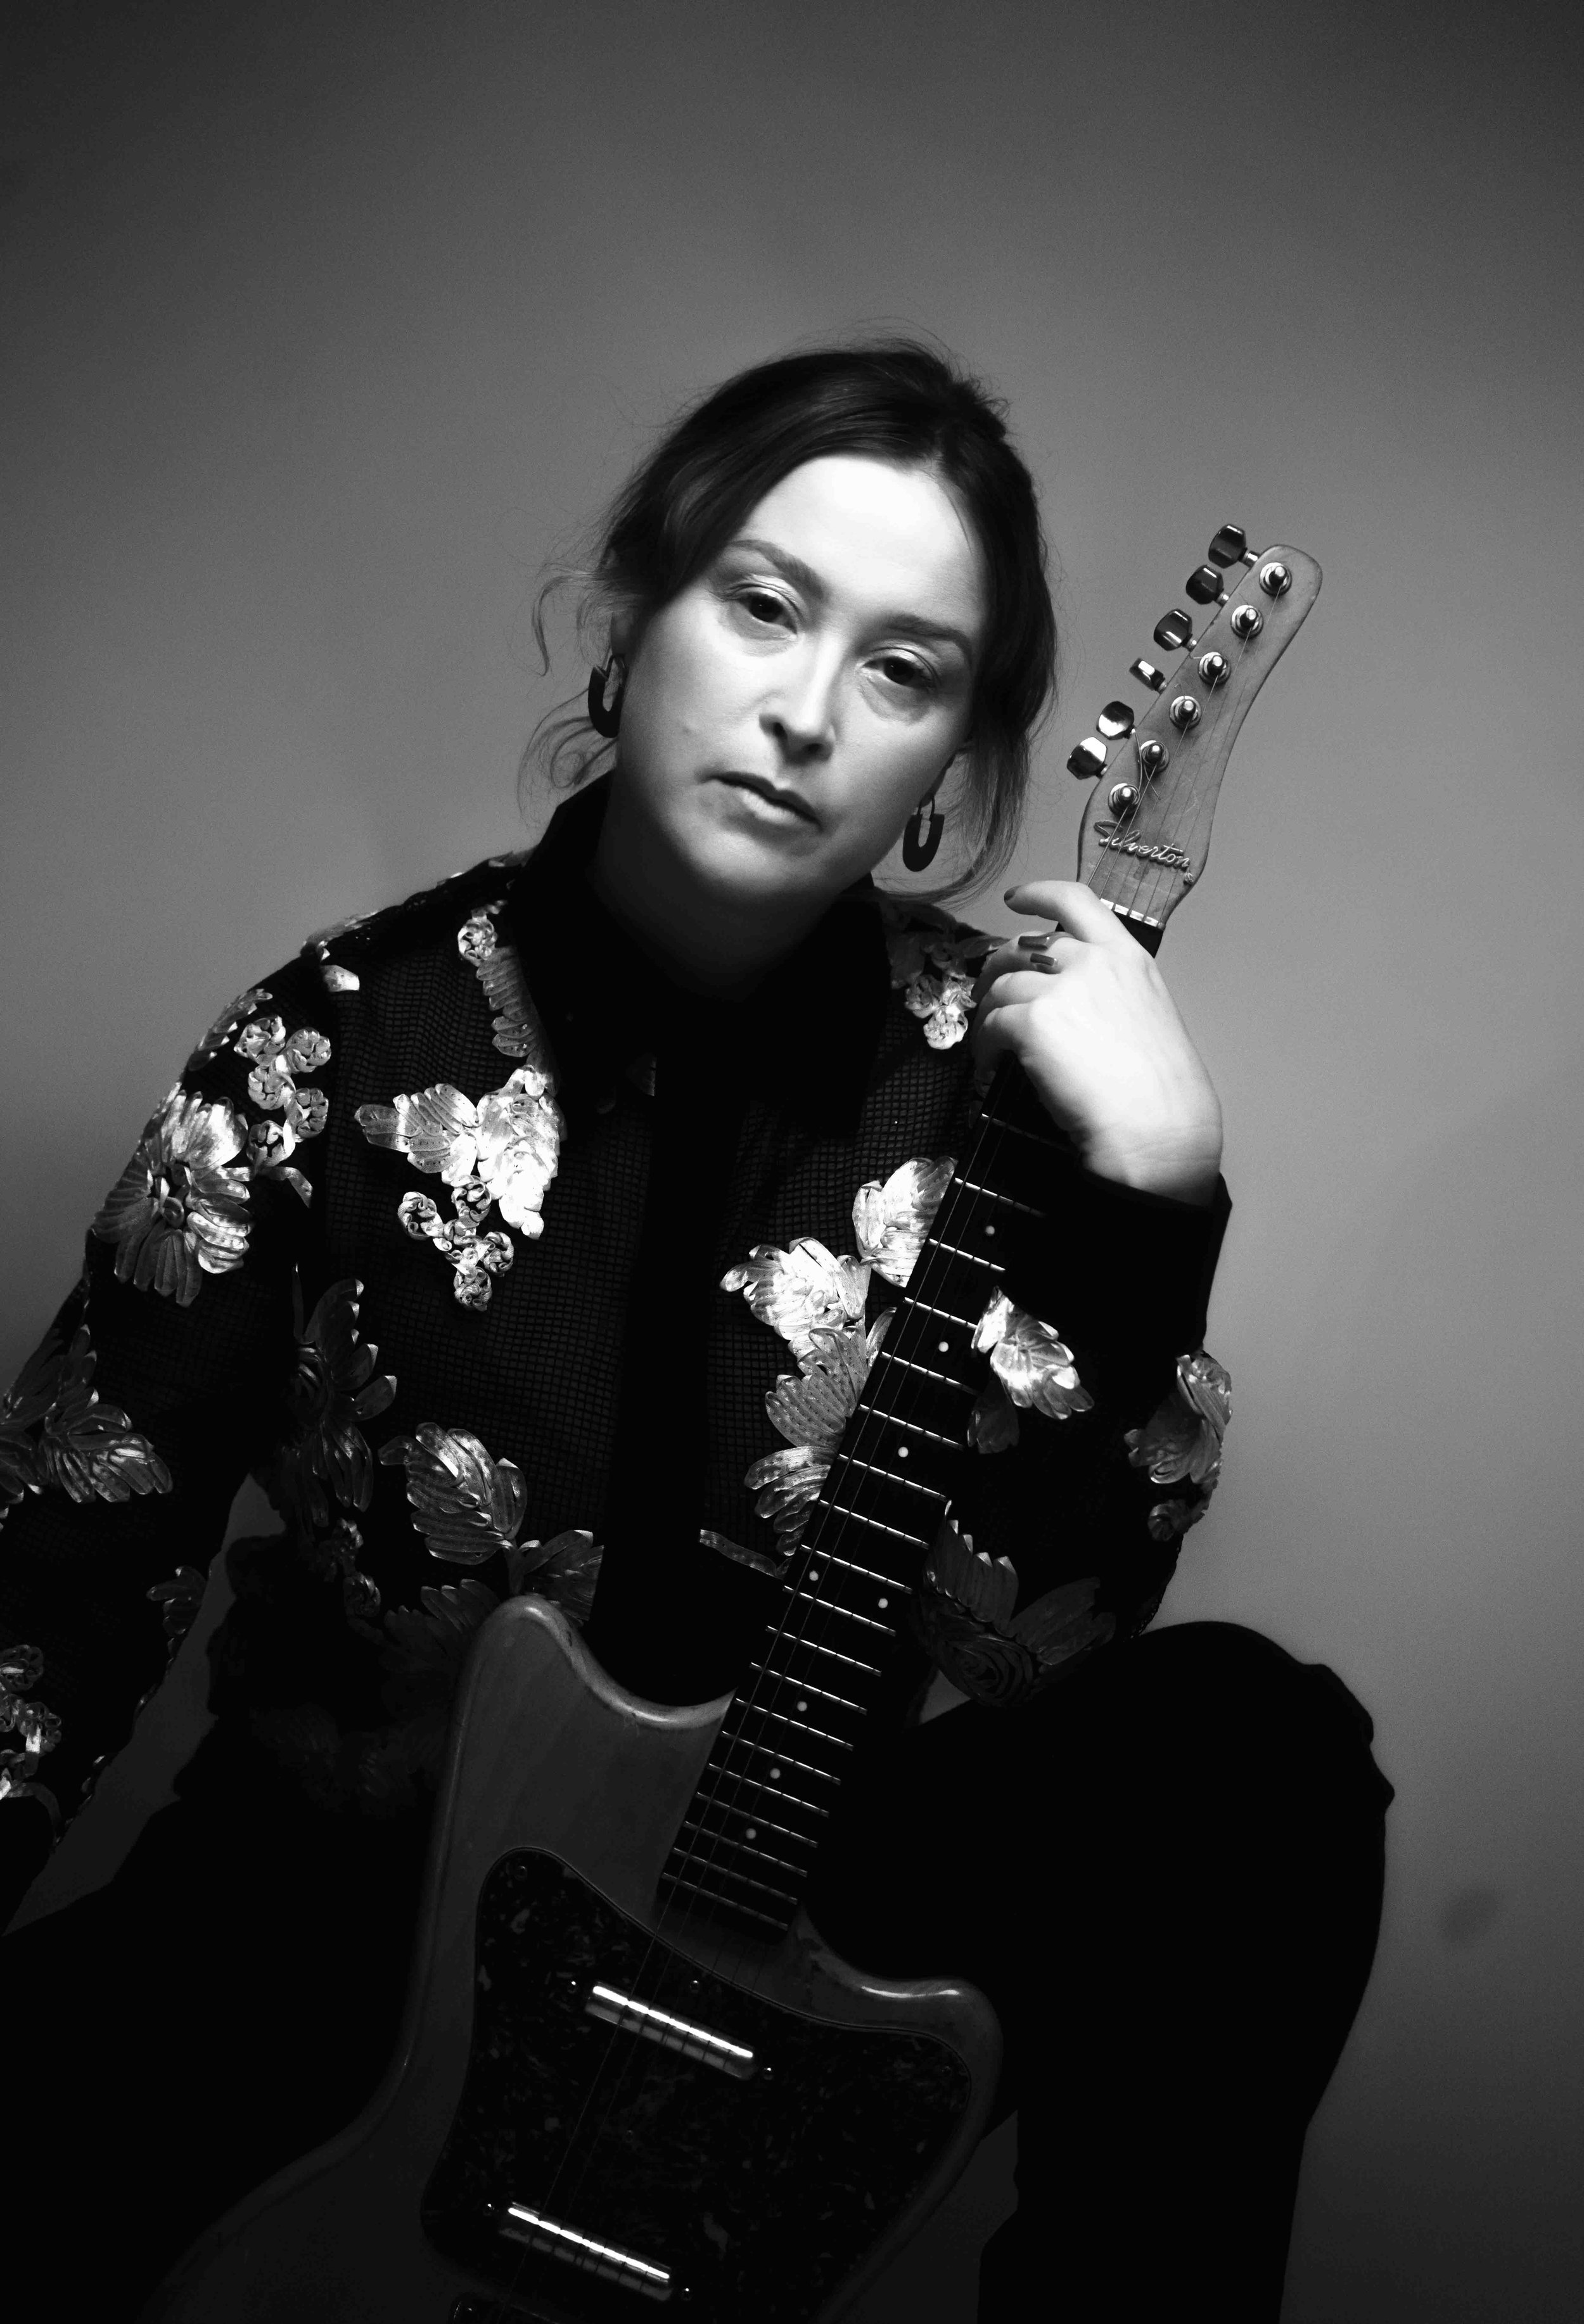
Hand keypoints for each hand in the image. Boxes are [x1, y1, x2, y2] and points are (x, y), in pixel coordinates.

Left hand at [972, 879, 1222, 1205]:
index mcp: (1127, 958)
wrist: (1157, 1128)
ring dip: (989, 1014)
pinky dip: (983, 1045)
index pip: (1077, 901)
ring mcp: (1061, 989)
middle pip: (1025, 945)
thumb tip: (1076, 1007)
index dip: (1039, 893)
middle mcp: (1092, 963)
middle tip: (988, 992)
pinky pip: (991, 1024)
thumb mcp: (1149, 1018)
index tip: (1017, 899)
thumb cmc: (1163, 1093)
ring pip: (1002, 986)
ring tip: (990, 1044)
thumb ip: (1111, 995)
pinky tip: (989, 1066)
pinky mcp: (1032, 1021)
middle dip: (997, 966)